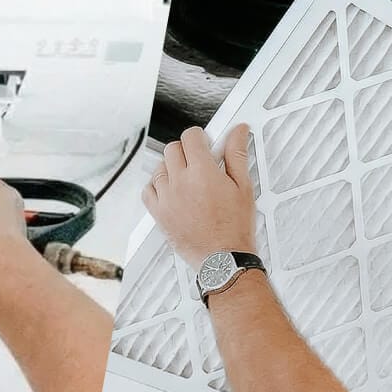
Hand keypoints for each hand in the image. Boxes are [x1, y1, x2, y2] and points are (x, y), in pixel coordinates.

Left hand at [141, 125, 259, 269]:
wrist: (223, 259)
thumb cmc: (235, 228)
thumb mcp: (243, 187)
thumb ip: (237, 155)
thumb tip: (238, 132)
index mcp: (203, 172)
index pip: (191, 137)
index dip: (200, 138)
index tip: (205, 145)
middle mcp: (180, 182)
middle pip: (173, 149)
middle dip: (186, 151)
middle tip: (198, 163)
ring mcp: (167, 198)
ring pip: (159, 167)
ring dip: (171, 167)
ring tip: (186, 178)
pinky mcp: (158, 213)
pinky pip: (147, 190)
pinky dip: (156, 187)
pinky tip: (170, 191)